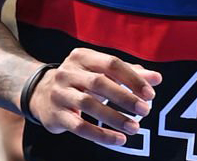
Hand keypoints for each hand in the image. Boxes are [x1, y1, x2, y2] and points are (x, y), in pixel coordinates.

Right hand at [29, 48, 161, 147]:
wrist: (40, 93)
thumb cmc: (81, 80)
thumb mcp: (101, 71)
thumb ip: (129, 73)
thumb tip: (157, 79)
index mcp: (83, 56)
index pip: (112, 63)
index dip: (132, 78)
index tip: (150, 93)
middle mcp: (68, 72)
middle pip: (100, 83)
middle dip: (125, 97)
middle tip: (145, 110)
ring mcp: (59, 93)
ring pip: (89, 105)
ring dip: (115, 118)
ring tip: (135, 128)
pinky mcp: (55, 115)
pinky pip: (79, 127)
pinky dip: (101, 134)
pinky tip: (118, 139)